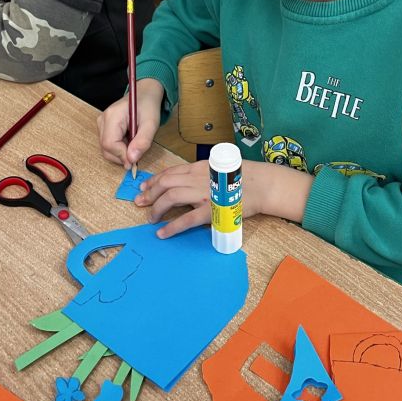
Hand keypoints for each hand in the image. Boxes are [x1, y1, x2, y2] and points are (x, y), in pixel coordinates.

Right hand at [97, 78, 163, 170]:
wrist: (145, 94)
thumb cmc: (148, 105)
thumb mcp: (151, 123)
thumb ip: (143, 141)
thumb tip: (132, 159)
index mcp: (113, 116)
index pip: (110, 144)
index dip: (122, 156)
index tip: (135, 161)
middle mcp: (103, 120)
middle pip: (106, 149)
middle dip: (122, 156)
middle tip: (138, 152)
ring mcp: (101, 124)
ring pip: (106, 149)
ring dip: (121, 153)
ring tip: (135, 142)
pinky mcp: (104, 128)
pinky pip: (108, 145)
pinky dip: (120, 148)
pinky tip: (130, 141)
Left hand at [136, 159, 312, 238]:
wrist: (262, 185)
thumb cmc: (242, 177)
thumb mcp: (217, 168)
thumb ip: (201, 174)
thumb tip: (185, 181)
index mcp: (199, 167)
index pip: (170, 172)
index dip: (154, 180)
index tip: (144, 186)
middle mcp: (197, 177)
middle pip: (165, 183)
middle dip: (149, 193)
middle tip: (140, 202)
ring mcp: (203, 194)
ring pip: (171, 198)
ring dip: (157, 208)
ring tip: (151, 218)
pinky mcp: (211, 210)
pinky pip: (186, 220)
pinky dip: (171, 227)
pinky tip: (162, 233)